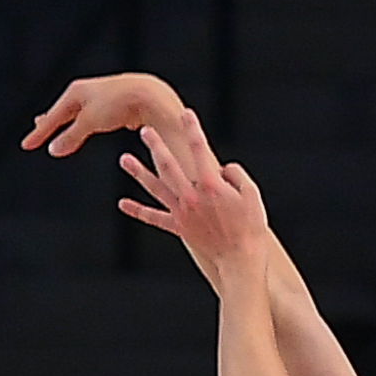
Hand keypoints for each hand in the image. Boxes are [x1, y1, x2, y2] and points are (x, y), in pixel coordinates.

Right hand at [20, 71, 192, 159]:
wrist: (149, 95)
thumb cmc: (118, 105)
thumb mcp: (90, 122)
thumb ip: (71, 136)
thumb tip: (54, 150)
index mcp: (75, 92)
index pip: (51, 117)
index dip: (39, 134)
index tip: (26, 146)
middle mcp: (86, 92)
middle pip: (62, 112)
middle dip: (49, 123)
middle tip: (37, 133)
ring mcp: (100, 97)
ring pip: (78, 114)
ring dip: (66, 124)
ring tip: (57, 130)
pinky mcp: (114, 105)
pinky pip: (92, 117)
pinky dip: (83, 125)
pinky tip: (85, 128)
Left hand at [120, 111, 274, 278]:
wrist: (240, 261)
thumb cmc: (251, 228)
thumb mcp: (253, 195)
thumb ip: (236, 175)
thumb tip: (223, 168)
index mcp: (211, 184)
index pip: (199, 149)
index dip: (192, 129)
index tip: (185, 114)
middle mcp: (191, 195)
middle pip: (169, 165)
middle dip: (157, 146)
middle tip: (145, 131)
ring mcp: (182, 212)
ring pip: (156, 188)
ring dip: (139, 172)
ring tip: (124, 159)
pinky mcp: (178, 228)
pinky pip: (154, 218)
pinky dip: (138, 211)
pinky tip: (122, 203)